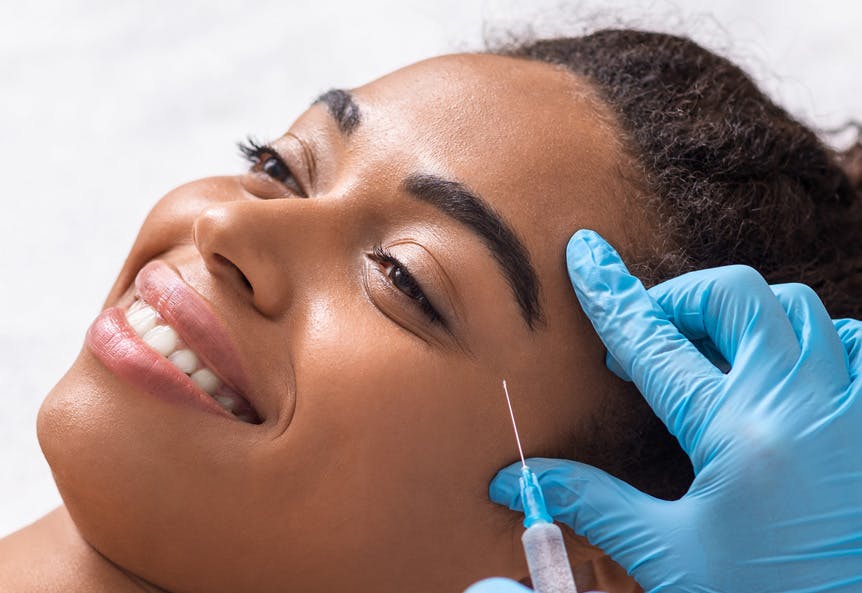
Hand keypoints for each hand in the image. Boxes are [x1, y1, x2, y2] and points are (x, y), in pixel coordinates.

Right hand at [487, 230, 861, 592]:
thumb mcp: (668, 556)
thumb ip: (593, 503)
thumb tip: (515, 481)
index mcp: (735, 434)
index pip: (654, 342)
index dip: (610, 295)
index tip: (585, 254)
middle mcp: (800, 403)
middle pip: (735, 296)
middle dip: (680, 298)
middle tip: (651, 330)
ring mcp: (853, 407)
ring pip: (800, 307)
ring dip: (745, 314)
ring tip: (713, 351)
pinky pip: (856, 342)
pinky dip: (816, 337)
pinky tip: (786, 368)